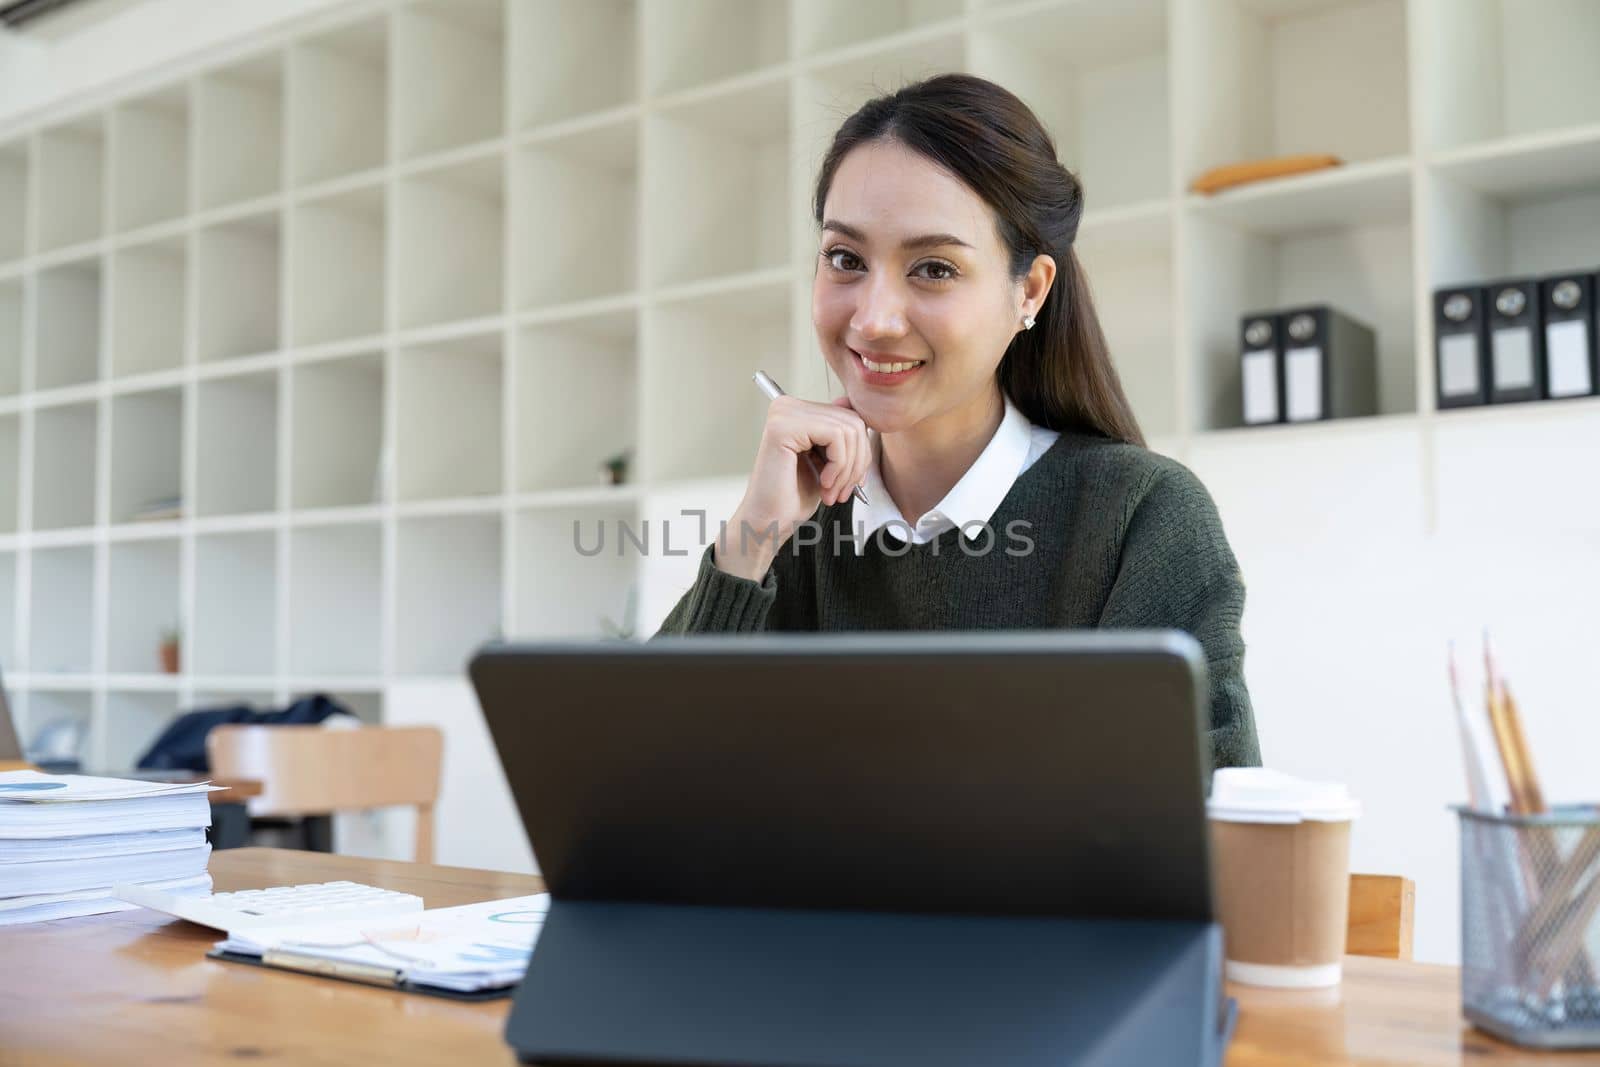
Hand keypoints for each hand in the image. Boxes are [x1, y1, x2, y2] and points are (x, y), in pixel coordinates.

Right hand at [716, 394, 870, 580]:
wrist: (769, 522)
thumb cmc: (794, 496)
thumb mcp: (828, 460)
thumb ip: (839, 431)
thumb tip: (852, 403)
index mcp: (796, 411)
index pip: (850, 415)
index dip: (861, 452)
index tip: (853, 482)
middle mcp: (787, 406)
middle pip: (852, 420)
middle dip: (857, 463)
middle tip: (843, 491)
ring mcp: (784, 414)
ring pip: (847, 430)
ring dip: (848, 469)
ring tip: (832, 492)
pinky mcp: (783, 427)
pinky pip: (835, 436)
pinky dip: (838, 466)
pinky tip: (823, 483)